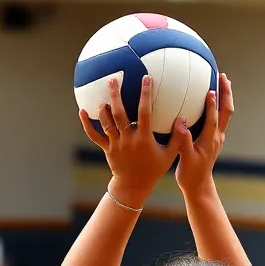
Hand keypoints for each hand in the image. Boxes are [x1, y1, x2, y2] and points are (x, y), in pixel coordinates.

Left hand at [79, 76, 188, 208]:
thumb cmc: (153, 169)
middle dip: (116, 95)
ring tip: (103, 96)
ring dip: (103, 108)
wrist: (133, 186)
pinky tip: (82, 111)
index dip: (145, 95)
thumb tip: (182, 120)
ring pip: (106, 122)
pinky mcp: (106, 148)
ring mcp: (115, 144)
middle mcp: (128, 139)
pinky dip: (86, 124)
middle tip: (113, 79)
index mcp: (144, 139)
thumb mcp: (169, 156)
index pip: (144, 113)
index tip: (146, 79)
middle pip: (119, 114)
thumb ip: (178, 138)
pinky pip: (94, 135)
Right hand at [176, 73, 233, 194]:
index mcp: (210, 141)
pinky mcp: (214, 138)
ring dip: (225, 96)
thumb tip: (181, 122)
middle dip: (226, 93)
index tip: (210, 90)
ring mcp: (217, 137)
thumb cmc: (190, 174)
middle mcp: (217, 136)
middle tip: (223, 76)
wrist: (198, 185)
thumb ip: (184, 141)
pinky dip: (218, 104)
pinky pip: (219, 117)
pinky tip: (211, 96)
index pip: (214, 119)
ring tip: (221, 80)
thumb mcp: (185, 159)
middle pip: (227, 111)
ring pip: (226, 113)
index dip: (212, 105)